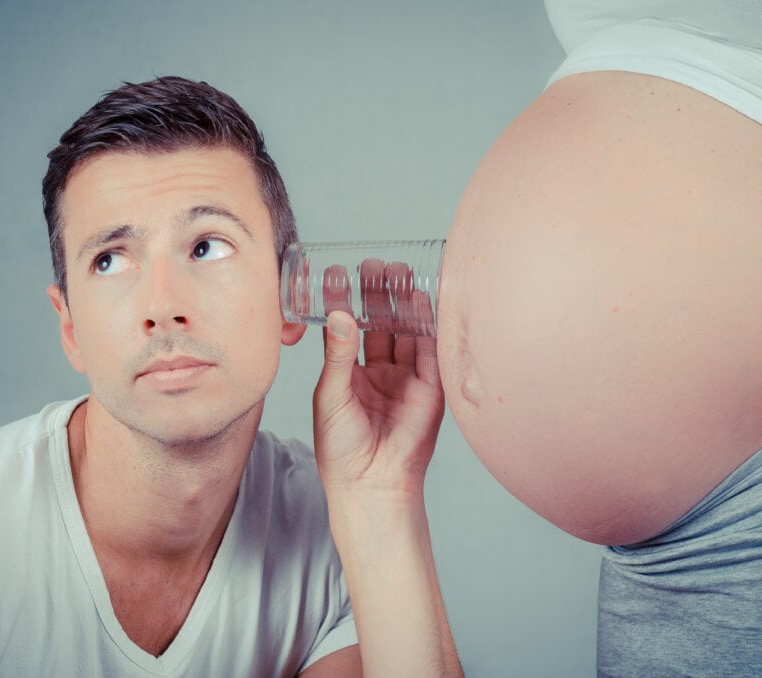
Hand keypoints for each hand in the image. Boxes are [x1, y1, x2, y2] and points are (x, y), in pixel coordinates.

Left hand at [313, 261, 444, 500]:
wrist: (371, 483)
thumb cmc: (341, 448)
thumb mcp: (331, 395)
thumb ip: (338, 355)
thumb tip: (340, 315)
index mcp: (351, 373)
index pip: (349, 327)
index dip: (344, 300)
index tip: (337, 273)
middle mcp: (381, 371)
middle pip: (381, 323)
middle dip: (378, 294)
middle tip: (373, 265)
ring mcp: (407, 377)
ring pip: (406, 331)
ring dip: (402, 302)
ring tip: (396, 271)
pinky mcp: (430, 386)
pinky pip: (431, 349)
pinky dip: (427, 324)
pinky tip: (421, 299)